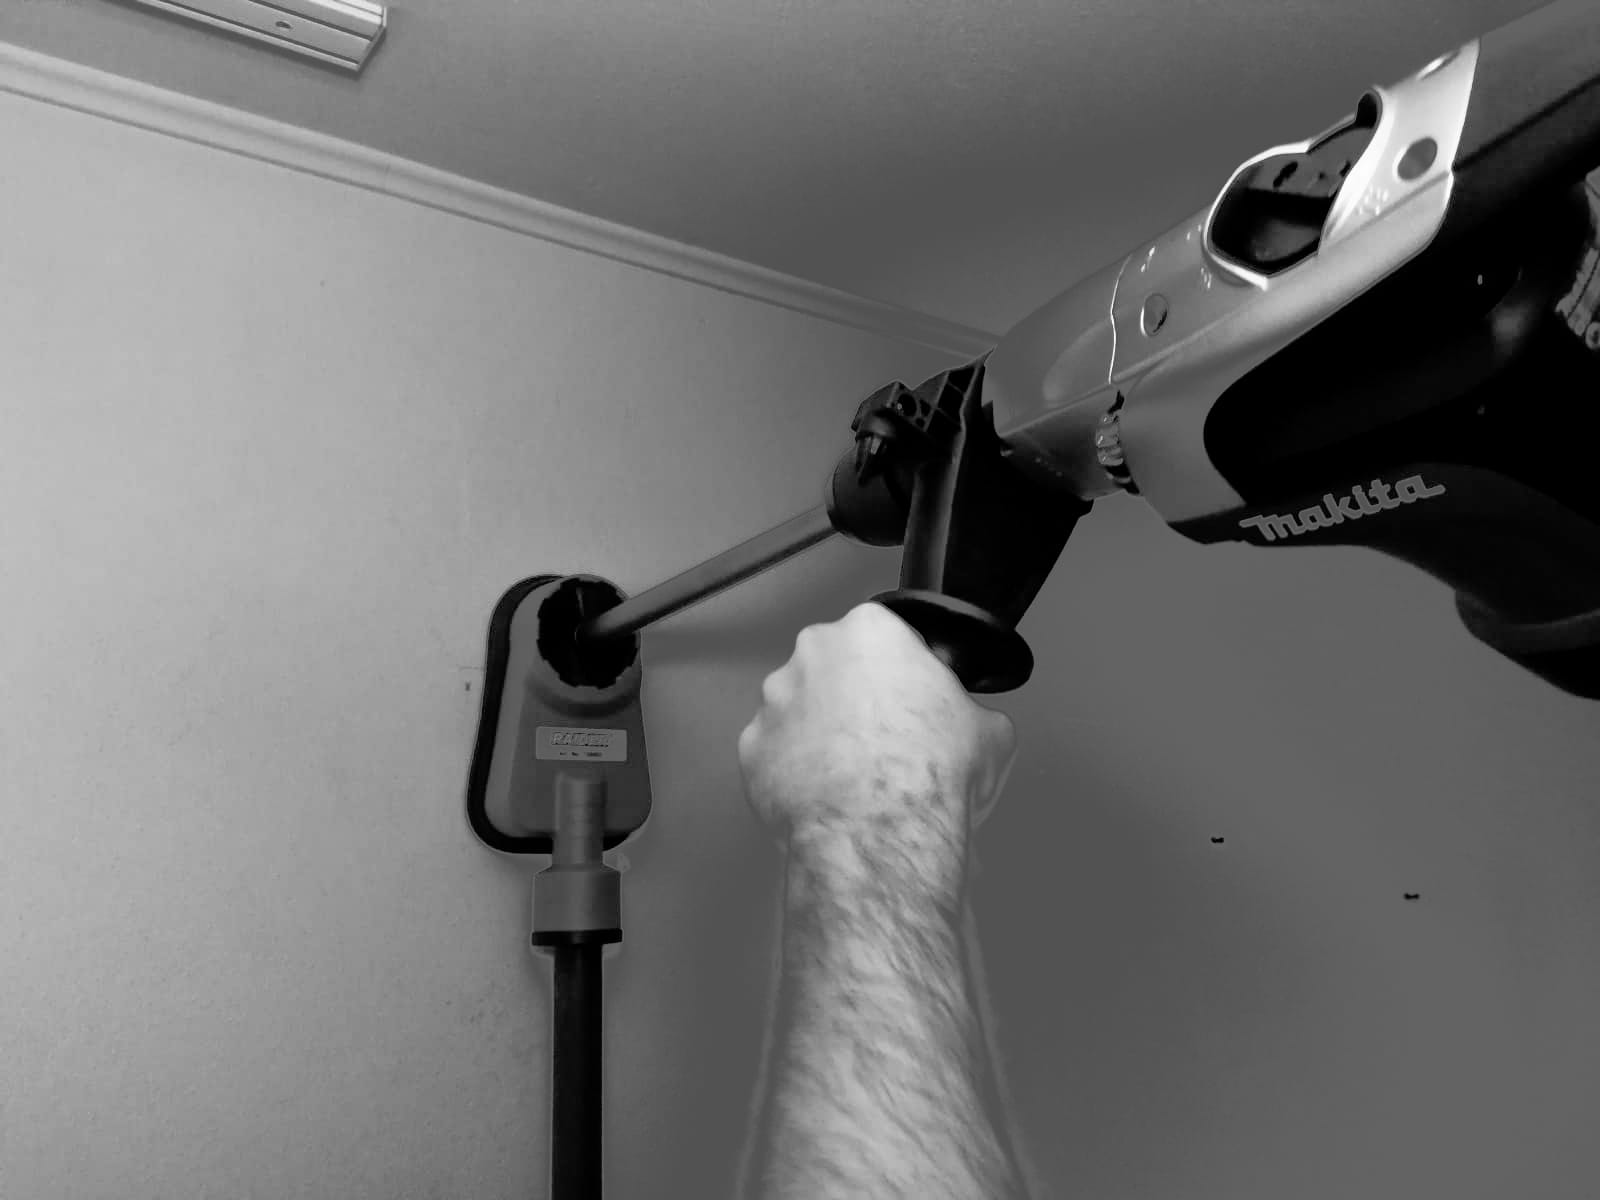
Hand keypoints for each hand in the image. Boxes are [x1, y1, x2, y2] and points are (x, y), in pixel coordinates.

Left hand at [737, 602, 1017, 872]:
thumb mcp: (989, 732)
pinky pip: (774, 753)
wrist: (879, 835)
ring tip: (853, 774)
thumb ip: (970, 712)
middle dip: (855, 698)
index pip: (887, 636)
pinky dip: (793, 770)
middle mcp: (814, 654)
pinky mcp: (751, 748)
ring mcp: (775, 700)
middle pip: (835, 667)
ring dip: (820, 733)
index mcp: (872, 631)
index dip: (903, 672)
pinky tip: (824, 793)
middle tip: (884, 740)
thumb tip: (975, 726)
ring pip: (799, 709)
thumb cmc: (925, 779)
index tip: (911, 699)